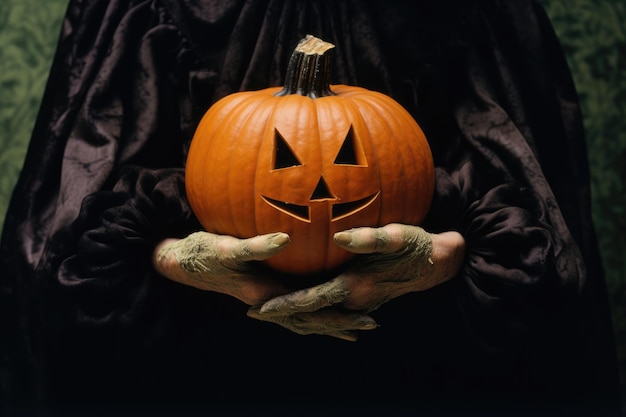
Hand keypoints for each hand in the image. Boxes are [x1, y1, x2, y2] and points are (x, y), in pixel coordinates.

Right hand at [154, 231, 378, 339]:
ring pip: (303, 313)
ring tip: (353, 322)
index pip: (309, 312)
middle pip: (311, 318)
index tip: (364, 320)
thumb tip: (285, 240)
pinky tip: (322, 299)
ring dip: (328, 319)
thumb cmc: (202, 252)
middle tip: (372, 324)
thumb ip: (255, 246)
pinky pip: (293, 300)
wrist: (180, 261)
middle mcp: (269, 300)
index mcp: (265, 295)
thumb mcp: (226, 247)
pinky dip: (311, 307)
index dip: (336, 317)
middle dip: (340, 322)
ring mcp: (266, 296)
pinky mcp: (262, 286)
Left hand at [249, 224, 464, 338]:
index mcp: (356, 286)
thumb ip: (370, 239)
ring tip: (267, 308)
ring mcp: (359, 302)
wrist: (436, 264)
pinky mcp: (362, 298)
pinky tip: (299, 300)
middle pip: (310, 312)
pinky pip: (331, 307)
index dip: (285, 304)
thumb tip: (341, 237)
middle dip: (282, 313)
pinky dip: (312, 308)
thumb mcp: (397, 237)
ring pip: (319, 312)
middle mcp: (355, 300)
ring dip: (294, 312)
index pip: (312, 299)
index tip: (260, 307)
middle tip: (251, 311)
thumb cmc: (416, 245)